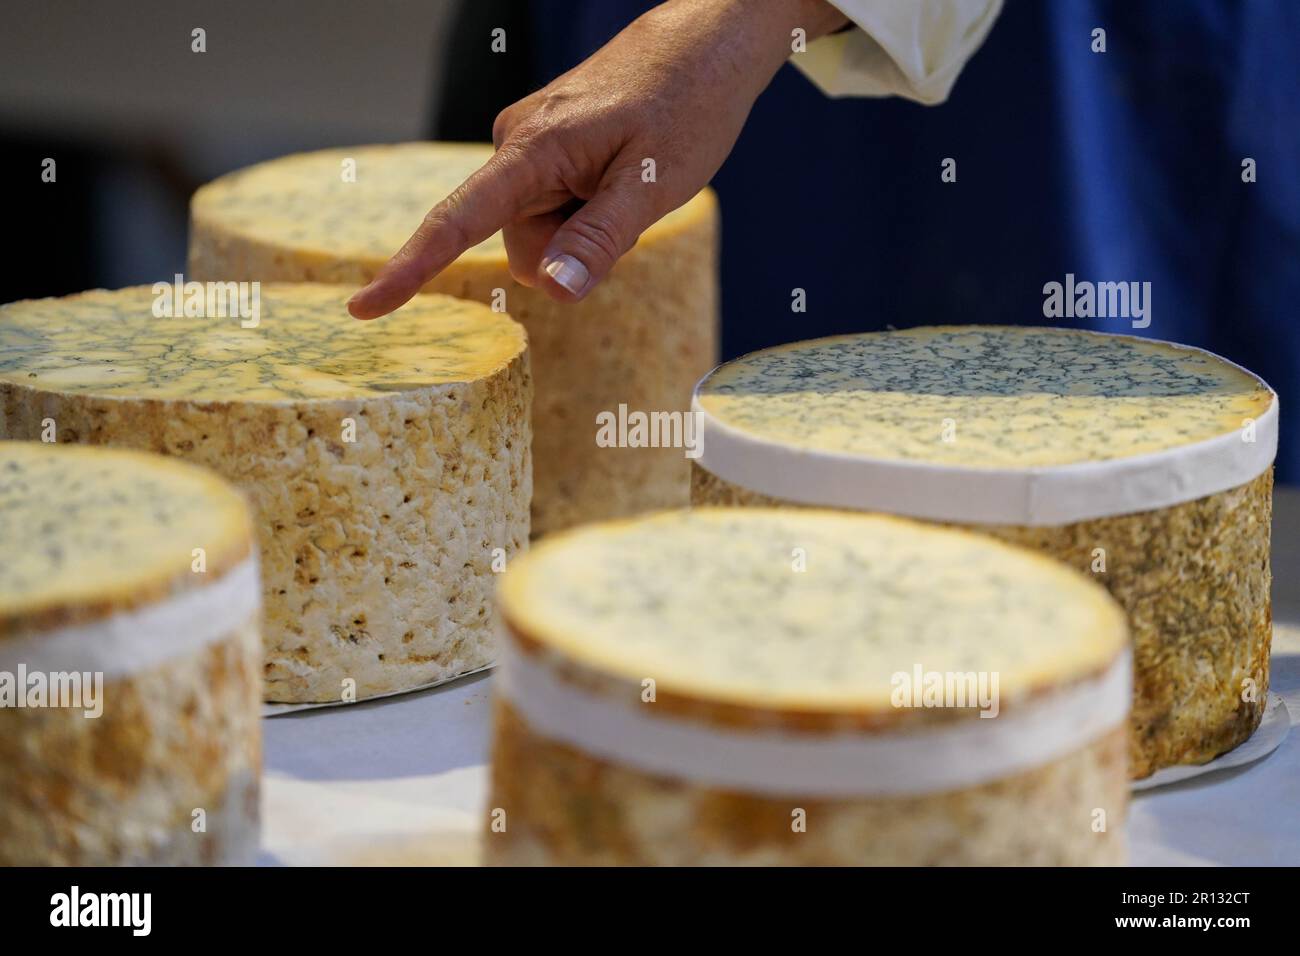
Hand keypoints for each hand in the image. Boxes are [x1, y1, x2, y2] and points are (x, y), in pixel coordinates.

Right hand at [348, 0, 846, 318]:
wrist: (704, 44)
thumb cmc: (685, 107)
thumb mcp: (653, 184)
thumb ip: (599, 239)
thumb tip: (548, 290)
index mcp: (532, 150)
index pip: (459, 220)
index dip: (411, 270)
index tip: (363, 308)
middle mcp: (516, 144)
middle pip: (521, 245)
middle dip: (571, 250)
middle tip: (629, 208)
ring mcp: (530, 146)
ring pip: (540, 231)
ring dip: (583, 230)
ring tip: (628, 184)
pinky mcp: (546, 149)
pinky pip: (554, 207)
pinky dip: (586, 211)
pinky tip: (619, 177)